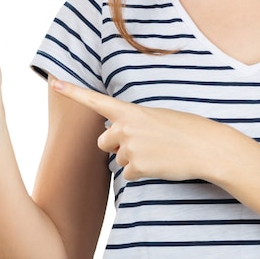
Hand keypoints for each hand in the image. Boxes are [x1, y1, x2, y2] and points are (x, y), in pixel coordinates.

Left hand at [50, 79, 235, 182]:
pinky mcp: (136, 168)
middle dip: (116, 145)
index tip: (54, 83)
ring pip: (119, 160)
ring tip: (158, 152)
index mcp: (130, 110)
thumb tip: (118, 136)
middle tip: (143, 144)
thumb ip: (133, 121)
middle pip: (103, 142)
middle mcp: (125, 127)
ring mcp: (130, 148)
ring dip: (134, 159)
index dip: (72, 92)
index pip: (95, 101)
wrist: (205, 147)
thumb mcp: (156, 115)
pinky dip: (143, 173)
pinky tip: (160, 164)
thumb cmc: (185, 128)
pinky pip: (129, 175)